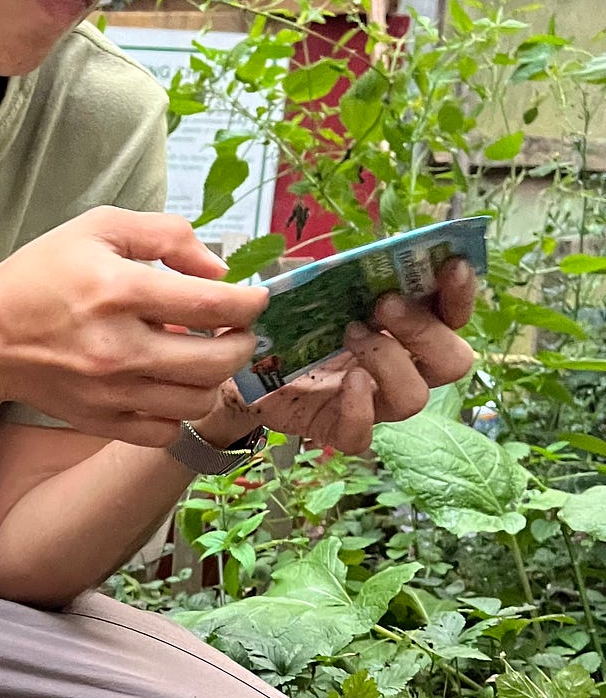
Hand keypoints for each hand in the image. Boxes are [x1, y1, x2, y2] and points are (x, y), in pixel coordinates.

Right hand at [0, 208, 265, 446]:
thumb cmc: (40, 277)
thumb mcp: (97, 228)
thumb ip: (166, 235)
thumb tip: (219, 269)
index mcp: (120, 291)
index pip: (216, 305)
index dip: (251, 303)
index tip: (256, 299)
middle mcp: (120, 348)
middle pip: (218, 361)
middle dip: (243, 343)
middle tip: (238, 330)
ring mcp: (111, 392)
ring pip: (198, 401)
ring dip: (213, 378)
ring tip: (203, 356)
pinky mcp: (102, 421)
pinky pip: (166, 432)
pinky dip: (178, 411)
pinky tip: (169, 385)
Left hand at [196, 258, 478, 455]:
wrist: (238, 367)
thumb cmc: (285, 324)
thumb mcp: (307, 290)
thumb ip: (333, 276)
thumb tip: (347, 260)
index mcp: (402, 328)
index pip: (451, 314)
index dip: (459, 293)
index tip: (450, 265)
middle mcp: (399, 368)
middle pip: (452, 362)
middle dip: (426, 329)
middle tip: (384, 304)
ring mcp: (372, 403)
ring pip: (414, 399)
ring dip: (388, 361)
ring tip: (350, 333)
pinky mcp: (337, 429)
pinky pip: (362, 436)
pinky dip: (357, 410)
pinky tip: (345, 384)